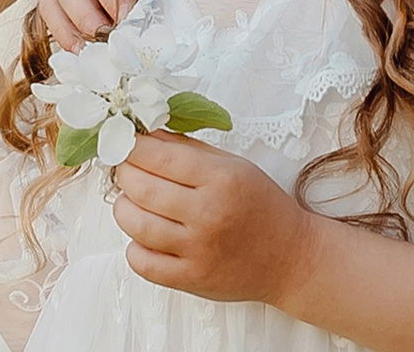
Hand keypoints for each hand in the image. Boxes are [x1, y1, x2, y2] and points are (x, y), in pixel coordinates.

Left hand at [110, 132, 313, 305]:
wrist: (291, 258)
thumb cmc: (261, 206)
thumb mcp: (233, 166)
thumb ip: (188, 149)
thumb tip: (145, 134)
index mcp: (221, 178)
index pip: (159, 155)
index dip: (131, 146)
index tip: (123, 142)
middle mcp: (208, 213)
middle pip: (141, 187)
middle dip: (124, 172)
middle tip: (124, 168)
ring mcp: (198, 249)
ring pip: (136, 224)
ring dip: (123, 208)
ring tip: (130, 201)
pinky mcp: (192, 279)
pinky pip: (142, 262)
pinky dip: (134, 247)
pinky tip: (144, 236)